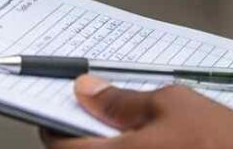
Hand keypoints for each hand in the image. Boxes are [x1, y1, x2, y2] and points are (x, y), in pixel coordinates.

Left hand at [40, 75, 232, 148]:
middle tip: (98, 112)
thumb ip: (124, 99)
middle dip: (83, 134)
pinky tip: (152, 146)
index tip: (62, 102)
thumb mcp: (176, 105)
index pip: (56, 141)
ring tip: (134, 129)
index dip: (55, 118)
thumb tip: (88, 89)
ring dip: (110, 144)